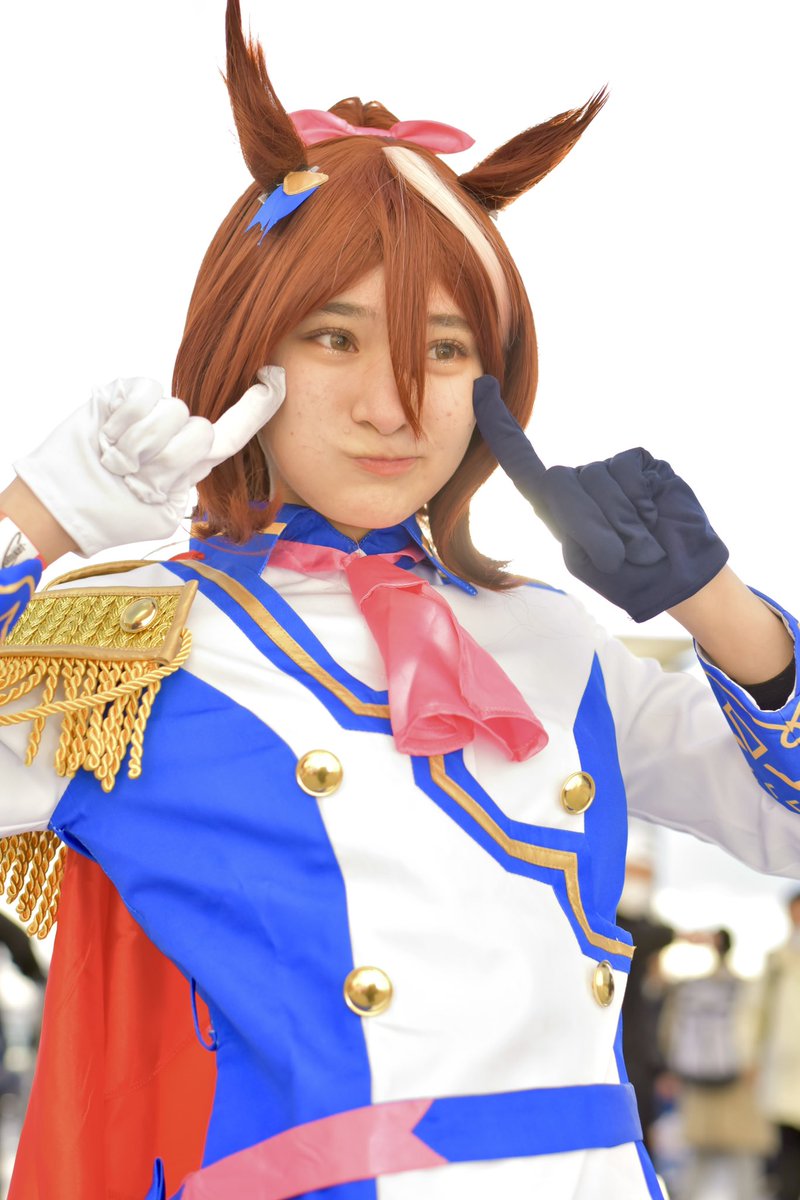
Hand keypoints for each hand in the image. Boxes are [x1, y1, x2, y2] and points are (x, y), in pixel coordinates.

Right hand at [13, 366, 284, 556]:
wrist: (65, 505)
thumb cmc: (113, 513)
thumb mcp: (160, 511)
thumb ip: (188, 481)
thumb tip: (205, 441)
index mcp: (195, 462)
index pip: (237, 431)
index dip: (260, 405)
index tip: (273, 378)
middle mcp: (179, 432)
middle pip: (202, 431)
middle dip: (170, 457)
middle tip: (140, 473)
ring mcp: (152, 410)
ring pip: (173, 412)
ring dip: (140, 444)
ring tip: (119, 459)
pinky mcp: (124, 391)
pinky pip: (144, 395)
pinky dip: (123, 422)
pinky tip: (107, 435)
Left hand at [473, 375, 727, 621]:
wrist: (677, 578)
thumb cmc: (627, 575)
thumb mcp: (587, 560)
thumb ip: (569, 522)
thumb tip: (564, 479)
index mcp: (555, 508)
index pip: (520, 463)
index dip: (499, 427)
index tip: (483, 386)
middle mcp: (578, 482)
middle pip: (558, 482)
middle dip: (586, 523)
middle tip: (616, 554)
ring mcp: (608, 469)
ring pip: (596, 480)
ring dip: (620, 521)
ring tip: (639, 542)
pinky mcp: (639, 461)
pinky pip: (626, 471)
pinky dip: (640, 503)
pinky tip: (653, 517)